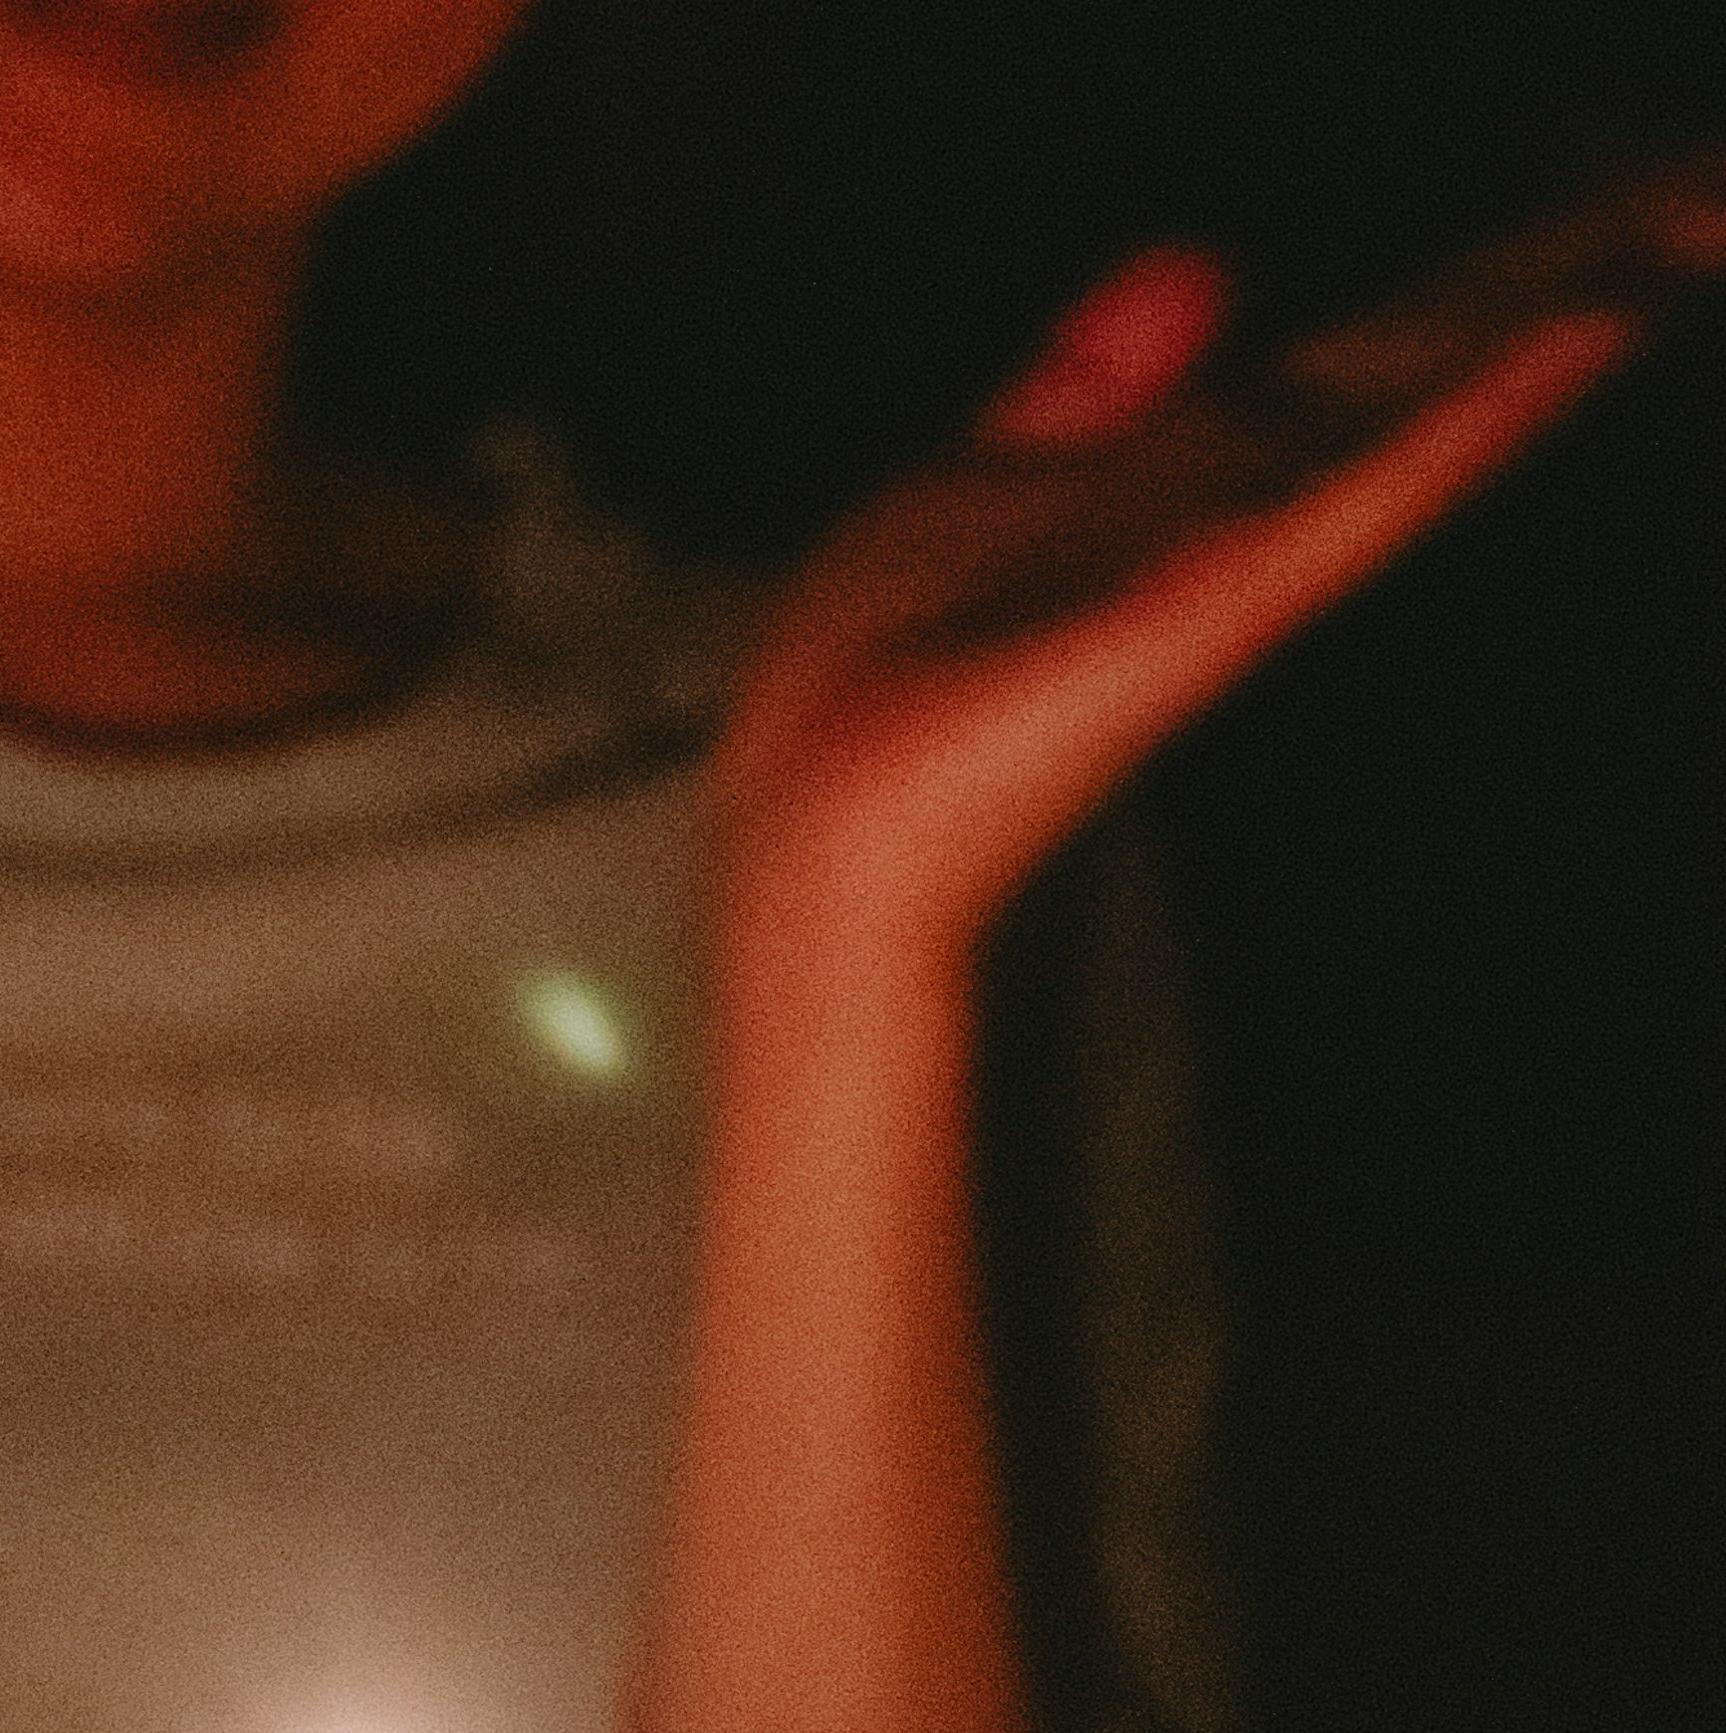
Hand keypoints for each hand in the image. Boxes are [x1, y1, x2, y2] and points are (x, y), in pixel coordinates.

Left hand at [716, 150, 1725, 958]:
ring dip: (1571, 299)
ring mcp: (1246, 552)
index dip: (1498, 274)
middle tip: (1722, 183)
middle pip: (1433, 352)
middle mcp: (1241, 503)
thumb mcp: (973, 485)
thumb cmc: (877, 688)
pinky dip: (1477, 410)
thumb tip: (1203, 260)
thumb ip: (1089, 386)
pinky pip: (1372, 486)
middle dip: (1579, 260)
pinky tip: (1587, 333)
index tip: (1633, 204)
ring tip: (1708, 210)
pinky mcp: (1224, 600)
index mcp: (1186, 471)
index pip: (1371, 348)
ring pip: (1434, 395)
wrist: (824, 821)